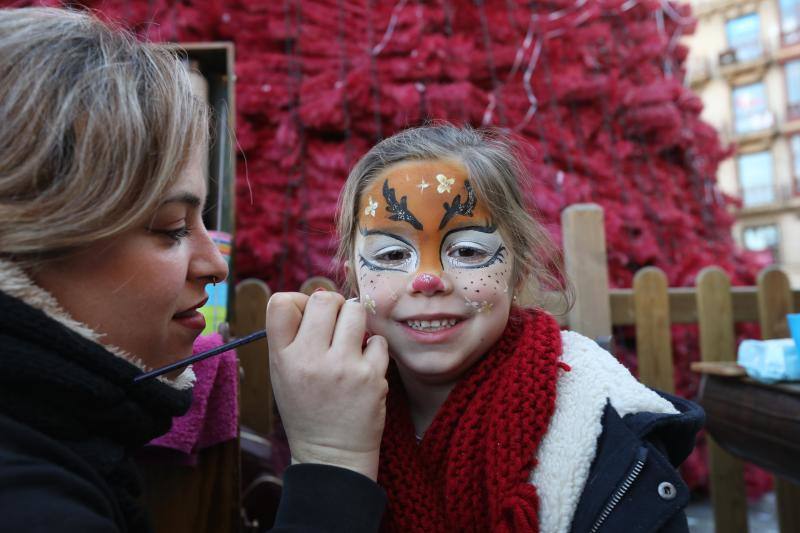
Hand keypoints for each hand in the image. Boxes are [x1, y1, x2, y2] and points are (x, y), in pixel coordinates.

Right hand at [266, 291, 388, 480]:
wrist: (332, 455)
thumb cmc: (308, 409)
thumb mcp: (283, 375)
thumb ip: (292, 336)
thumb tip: (319, 296)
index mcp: (282, 358)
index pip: (280, 303)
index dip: (298, 301)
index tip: (307, 316)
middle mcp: (310, 360)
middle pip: (323, 299)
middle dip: (332, 306)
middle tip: (334, 326)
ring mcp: (343, 367)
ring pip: (355, 311)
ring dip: (355, 322)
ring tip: (350, 342)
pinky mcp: (371, 377)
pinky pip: (378, 340)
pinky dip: (373, 350)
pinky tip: (364, 366)